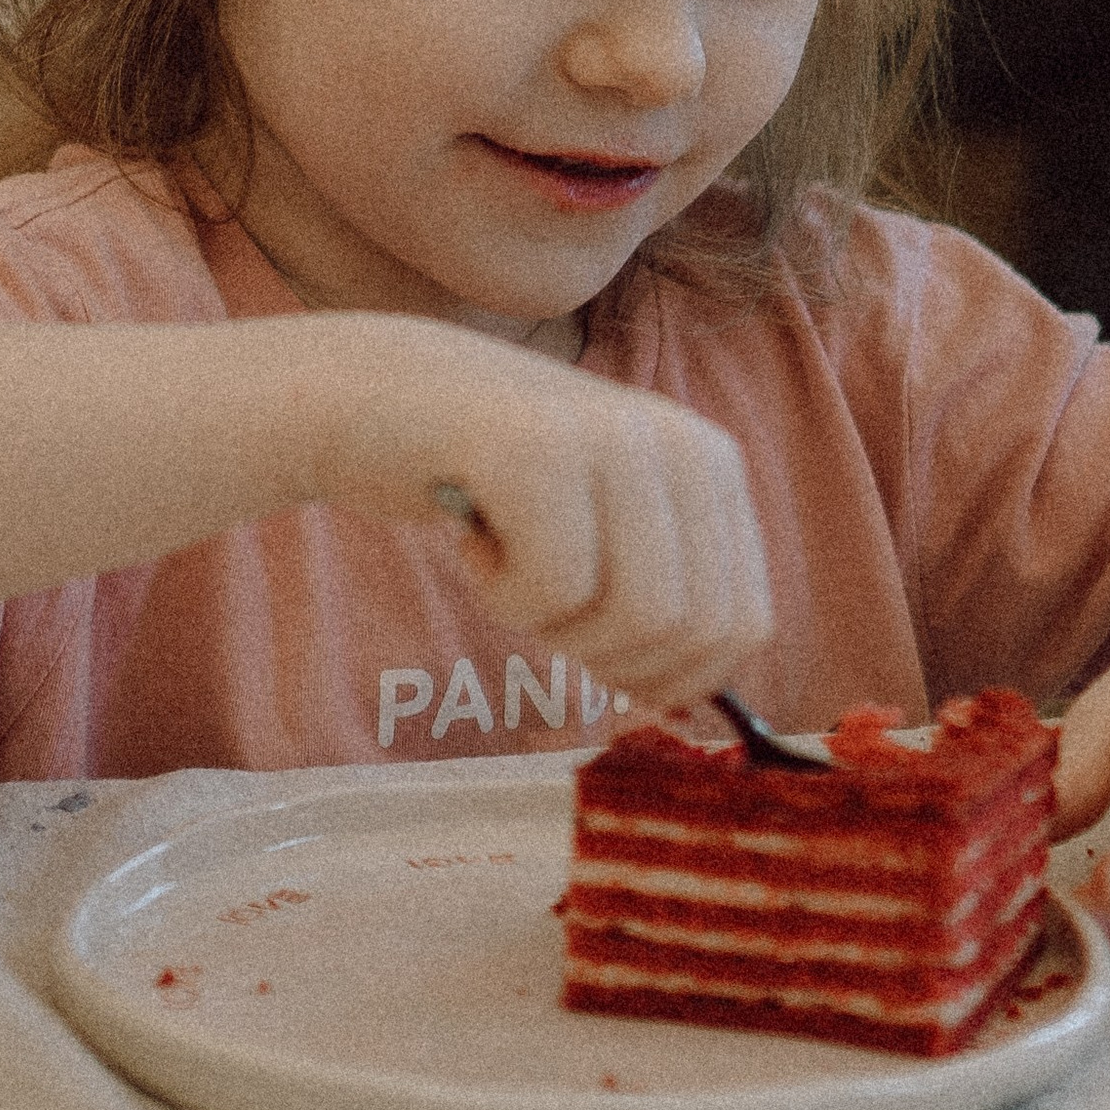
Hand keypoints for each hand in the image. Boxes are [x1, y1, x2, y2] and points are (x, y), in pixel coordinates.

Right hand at [314, 320, 773, 707]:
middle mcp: (680, 439)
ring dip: (549, 624)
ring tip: (504, 559)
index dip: (669, 674)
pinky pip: (552, 590)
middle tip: (536, 596)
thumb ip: (660, 598)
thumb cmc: (484, 482)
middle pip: (688, 632)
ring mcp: (614, 436)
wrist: (366, 396)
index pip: (744, 623)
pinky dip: (496, 593)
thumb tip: (693, 713)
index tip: (593, 647)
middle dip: (604, 653)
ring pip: (633, 617)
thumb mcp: (601, 528)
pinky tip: (468, 534)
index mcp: (712, 462)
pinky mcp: (539, 448)